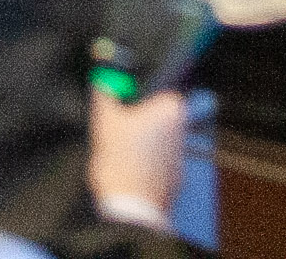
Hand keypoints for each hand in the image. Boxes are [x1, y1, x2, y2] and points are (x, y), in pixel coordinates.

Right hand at [87, 85, 188, 231]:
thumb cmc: (121, 162)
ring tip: (121, 151)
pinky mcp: (175, 176)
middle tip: (117, 127)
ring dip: (141, 141)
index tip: (121, 99)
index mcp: (170, 108)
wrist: (130, 208)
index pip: (157, 87)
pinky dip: (145, 161)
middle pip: (156, 113)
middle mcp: (182, 129)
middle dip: (137, 118)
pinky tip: (128, 167)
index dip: (136, 93)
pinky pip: (158, 161)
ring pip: (157, 138)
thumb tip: (103, 78)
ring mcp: (180, 154)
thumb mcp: (105, 119)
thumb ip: (105, 91)